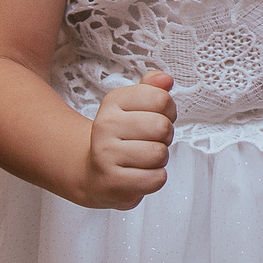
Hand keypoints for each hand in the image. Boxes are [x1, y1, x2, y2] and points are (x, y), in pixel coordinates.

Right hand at [82, 71, 174, 209]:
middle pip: (162, 127)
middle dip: (165, 136)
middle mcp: (104, 126)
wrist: (94, 173)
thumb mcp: (134, 105)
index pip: (161, 99)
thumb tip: (166, 79)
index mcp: (113, 101)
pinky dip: (155, 178)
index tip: (155, 117)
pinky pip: (156, 178)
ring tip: (143, 158)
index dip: (168, 110)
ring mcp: (105, 155)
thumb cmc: (123, 137)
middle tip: (150, 141)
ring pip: (160, 154)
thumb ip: (153, 88)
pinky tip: (139, 174)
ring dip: (159, 159)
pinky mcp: (112, 183)